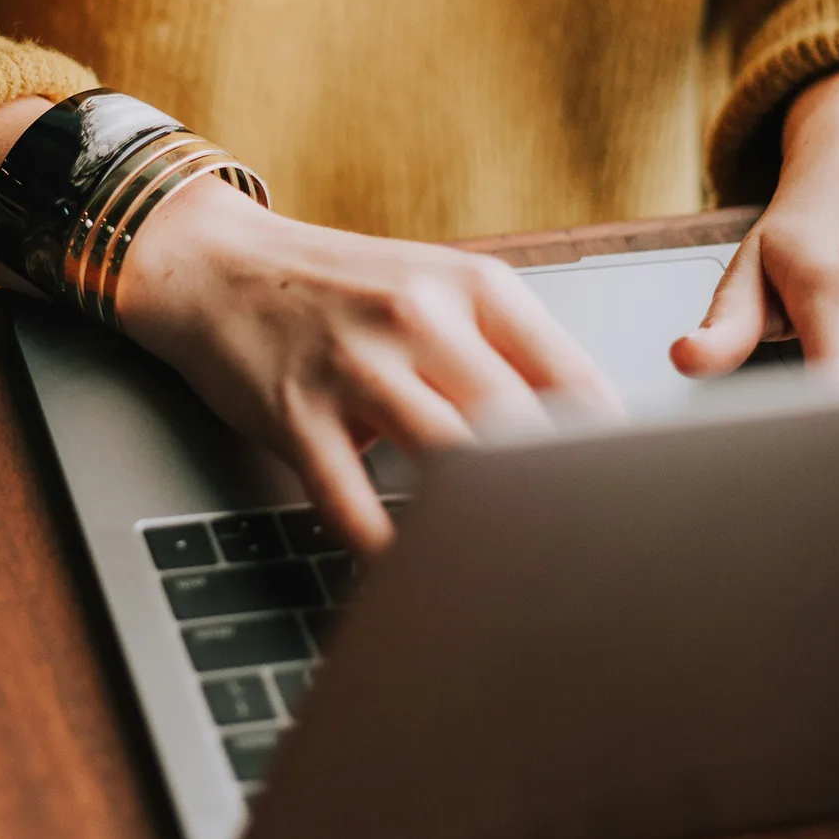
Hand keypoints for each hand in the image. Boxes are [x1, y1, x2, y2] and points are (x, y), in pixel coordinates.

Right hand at [117, 178, 620, 552]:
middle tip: (577, 555)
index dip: (608, 452)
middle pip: (518, 426)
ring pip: (447, 461)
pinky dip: (382, 548)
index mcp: (474, 287)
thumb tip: (586, 436)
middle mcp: (419, 319)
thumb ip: (505, 349)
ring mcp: (355, 366)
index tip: (623, 502)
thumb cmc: (338, 289)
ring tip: (503, 573)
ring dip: (477, 524)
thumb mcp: (434, 289)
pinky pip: (350, 501)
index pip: (573, 379)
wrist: (215, 266)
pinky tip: (407, 572)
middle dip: (553, 497)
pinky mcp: (295, 413)